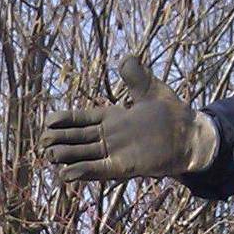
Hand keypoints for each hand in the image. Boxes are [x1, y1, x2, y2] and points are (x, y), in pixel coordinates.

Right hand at [40, 56, 213, 181]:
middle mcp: (109, 137)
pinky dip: (84, 172)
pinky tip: (67, 174)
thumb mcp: (152, 90)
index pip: (82, 119)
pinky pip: (99, 170)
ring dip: (67, 157)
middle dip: (59, 140)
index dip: (65, 120)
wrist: (191, 137)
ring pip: (83, 155)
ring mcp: (115, 153)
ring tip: (49, 156)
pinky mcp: (124, 168)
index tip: (47, 121)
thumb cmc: (172, 114)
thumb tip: (125, 58)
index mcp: (112, 118)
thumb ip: (136, 77)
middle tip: (43, 141)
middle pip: (77, 139)